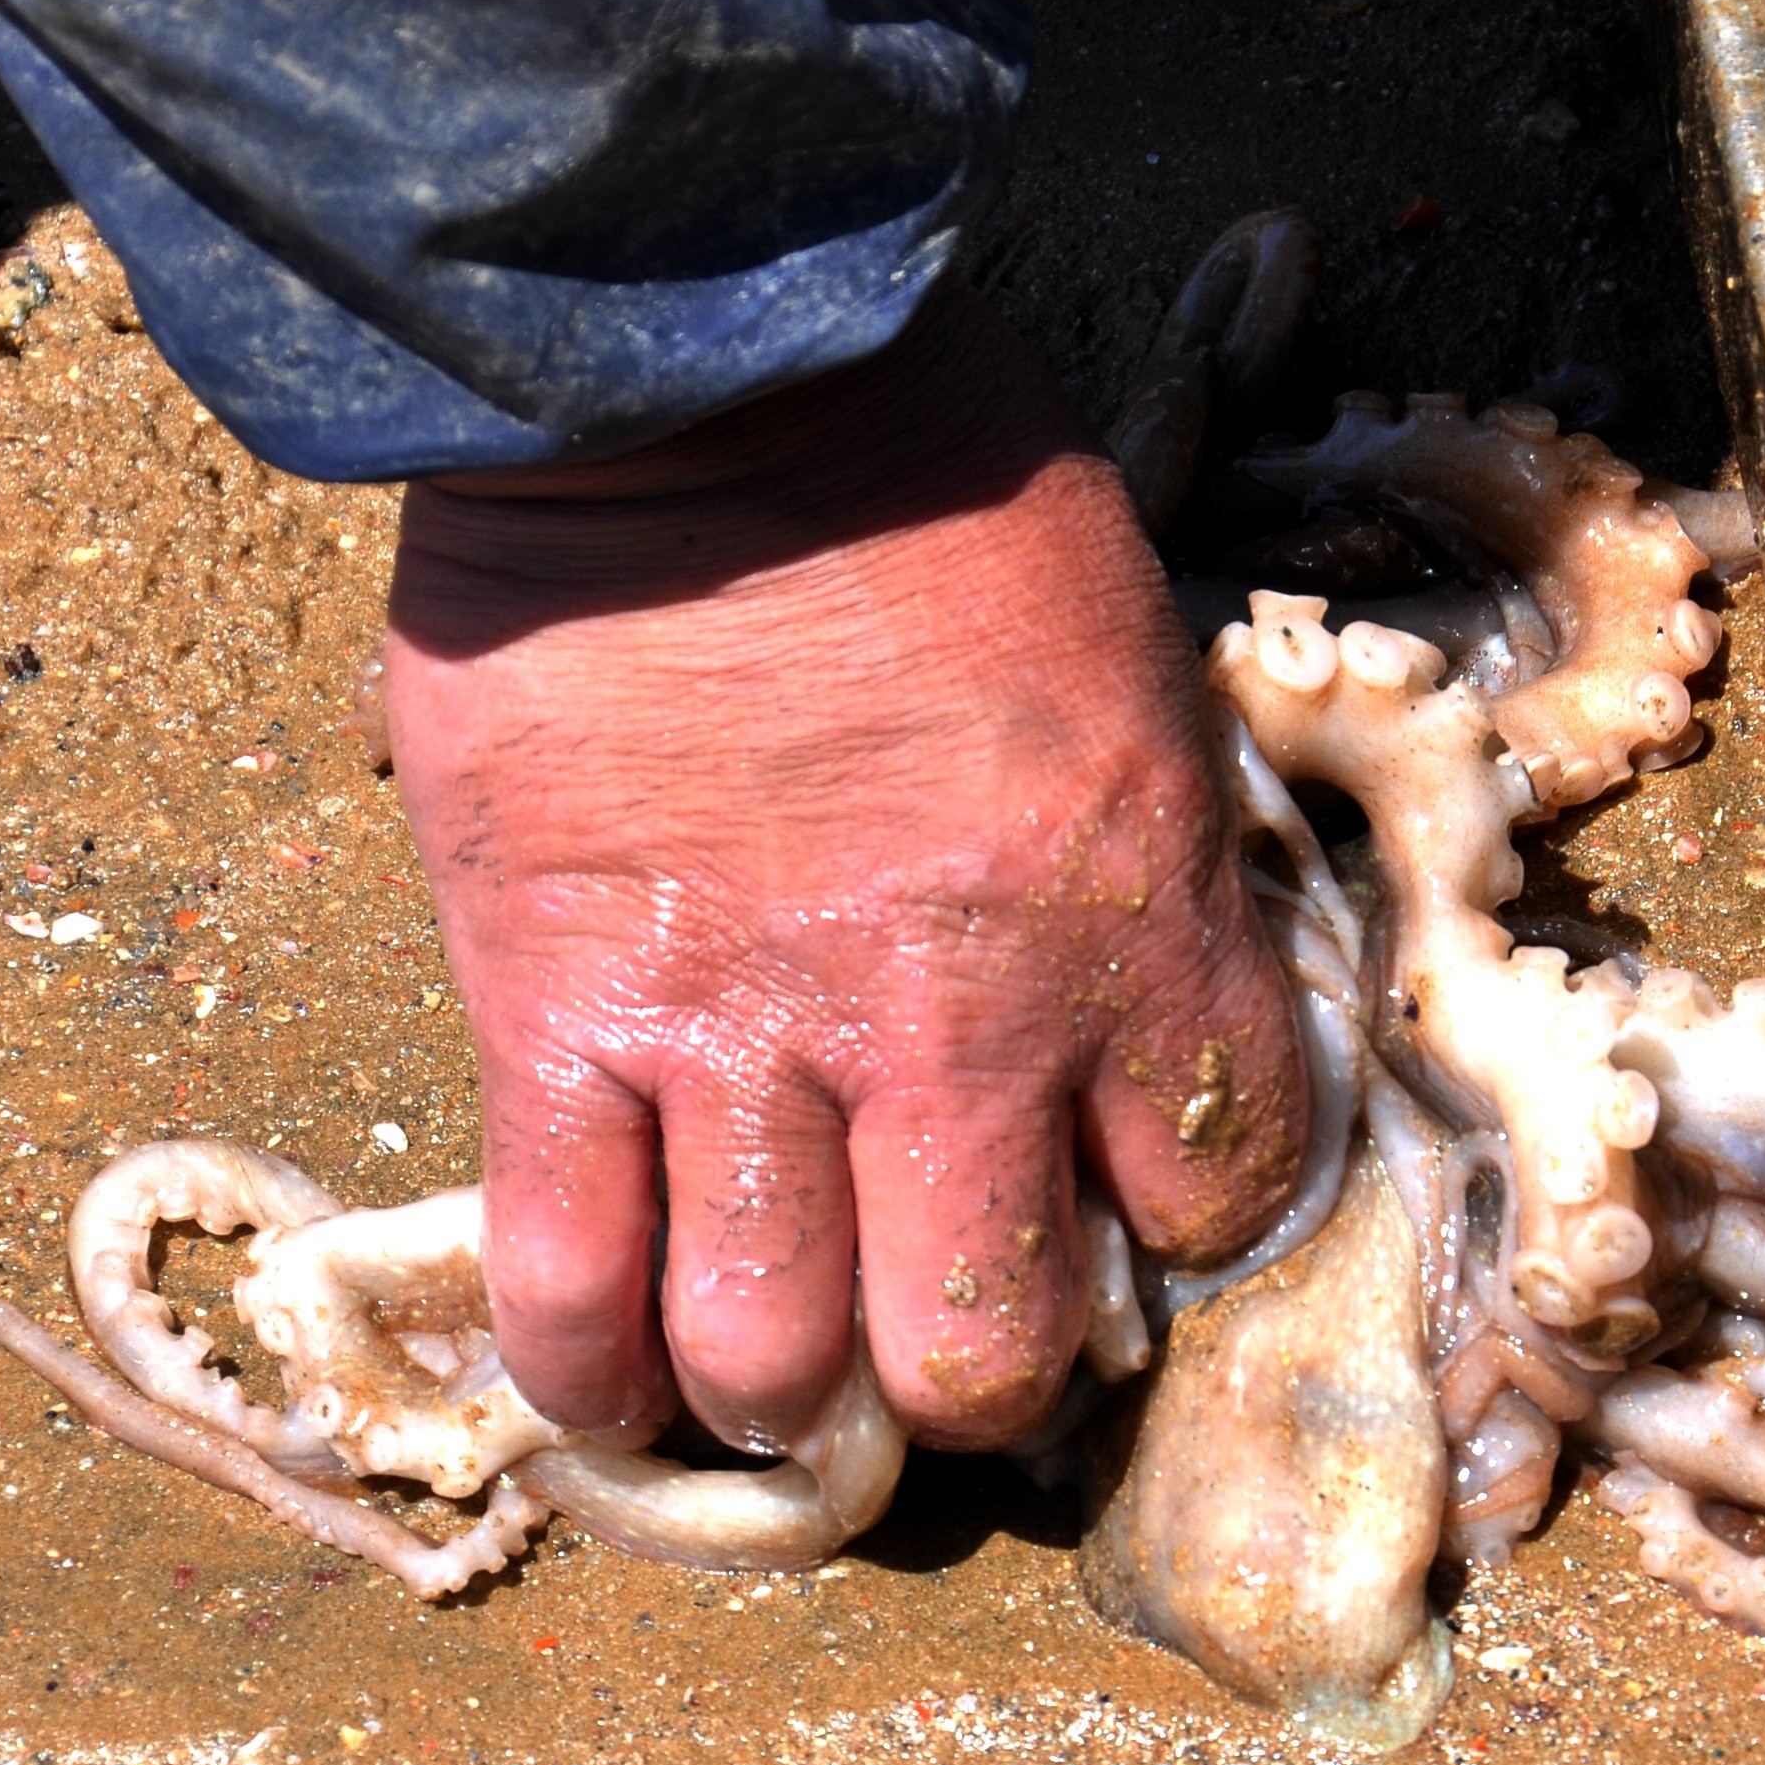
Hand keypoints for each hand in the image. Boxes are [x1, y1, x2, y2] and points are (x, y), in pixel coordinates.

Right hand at [383, 286, 1308, 1454]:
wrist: (697, 368)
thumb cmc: (937, 475)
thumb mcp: (1127, 666)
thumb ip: (1130, 860)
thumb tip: (1118, 995)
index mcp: (1135, 918)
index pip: (1208, 1196)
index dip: (1164, 1234)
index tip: (1111, 1214)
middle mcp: (960, 1019)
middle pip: (983, 1346)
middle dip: (965, 1381)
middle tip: (928, 1334)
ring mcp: (747, 1032)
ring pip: (773, 1355)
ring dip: (773, 1397)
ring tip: (759, 1375)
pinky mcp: (556, 1010)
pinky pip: (569, 1275)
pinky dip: (585, 1368)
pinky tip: (604, 1380)